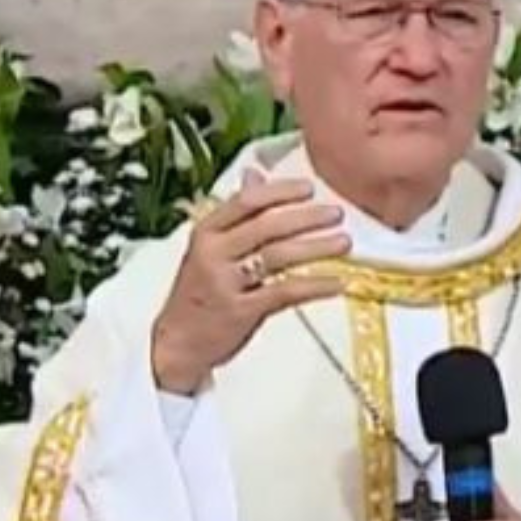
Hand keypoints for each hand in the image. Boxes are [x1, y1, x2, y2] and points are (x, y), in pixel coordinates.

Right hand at [151, 168, 349, 392]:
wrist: (177, 343)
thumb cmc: (199, 294)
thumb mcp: (209, 249)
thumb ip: (235, 216)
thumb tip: (254, 176)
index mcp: (206, 232)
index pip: (246, 202)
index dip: (281, 192)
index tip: (309, 189)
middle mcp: (214, 254)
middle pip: (267, 226)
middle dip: (307, 218)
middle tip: (336, 214)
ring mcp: (226, 283)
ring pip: (278, 256)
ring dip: (316, 248)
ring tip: (343, 243)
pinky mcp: (240, 312)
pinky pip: (284, 292)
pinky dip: (314, 286)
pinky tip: (336, 283)